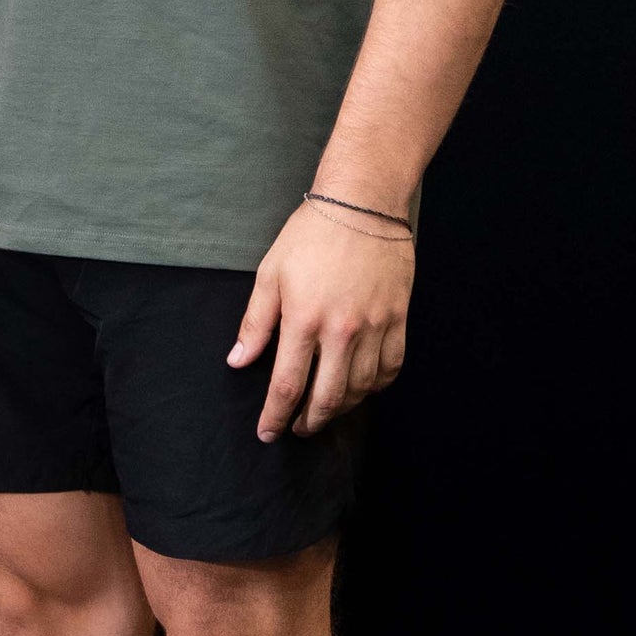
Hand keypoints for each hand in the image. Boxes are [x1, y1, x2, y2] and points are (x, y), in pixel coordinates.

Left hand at [229, 199, 413, 440]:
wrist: (363, 204)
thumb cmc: (311, 234)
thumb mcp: (271, 273)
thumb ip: (255, 323)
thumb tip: (238, 361)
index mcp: (303, 319)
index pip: (287, 385)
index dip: (275, 417)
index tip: (267, 432)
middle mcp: (341, 330)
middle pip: (327, 398)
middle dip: (309, 422)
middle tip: (298, 428)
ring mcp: (374, 326)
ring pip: (359, 388)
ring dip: (340, 409)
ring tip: (325, 410)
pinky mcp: (397, 319)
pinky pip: (390, 368)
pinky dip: (375, 387)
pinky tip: (360, 387)